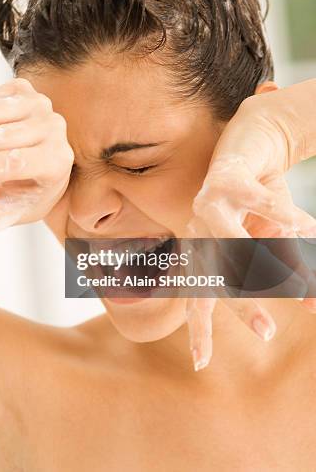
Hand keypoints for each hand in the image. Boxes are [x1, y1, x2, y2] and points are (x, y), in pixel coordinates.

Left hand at [184, 84, 315, 370]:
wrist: (249, 140)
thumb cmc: (255, 198)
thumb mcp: (272, 237)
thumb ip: (287, 267)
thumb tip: (313, 303)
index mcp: (203, 247)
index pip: (198, 296)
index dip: (200, 328)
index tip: (201, 363)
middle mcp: (198, 229)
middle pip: (216, 275)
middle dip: (242, 304)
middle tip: (267, 332)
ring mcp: (208, 202)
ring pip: (232, 242)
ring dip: (265, 261)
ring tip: (296, 282)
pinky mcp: (225, 177)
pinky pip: (254, 202)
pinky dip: (278, 214)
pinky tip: (300, 225)